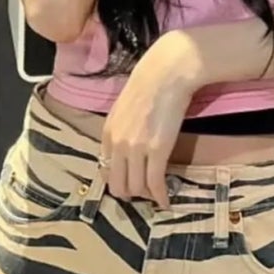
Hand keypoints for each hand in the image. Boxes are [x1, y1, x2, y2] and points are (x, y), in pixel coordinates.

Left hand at [99, 32, 200, 207]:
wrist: (167, 73)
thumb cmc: (148, 85)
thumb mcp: (123, 109)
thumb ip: (120, 131)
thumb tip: (125, 151)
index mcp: (108, 133)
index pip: (106, 171)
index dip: (119, 181)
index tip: (131, 183)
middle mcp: (117, 145)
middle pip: (119, 185)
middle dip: (131, 193)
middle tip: (144, 192)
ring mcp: (136, 149)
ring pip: (136, 188)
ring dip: (147, 194)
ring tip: (156, 193)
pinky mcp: (156, 151)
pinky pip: (155, 183)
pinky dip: (160, 196)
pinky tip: (166, 200)